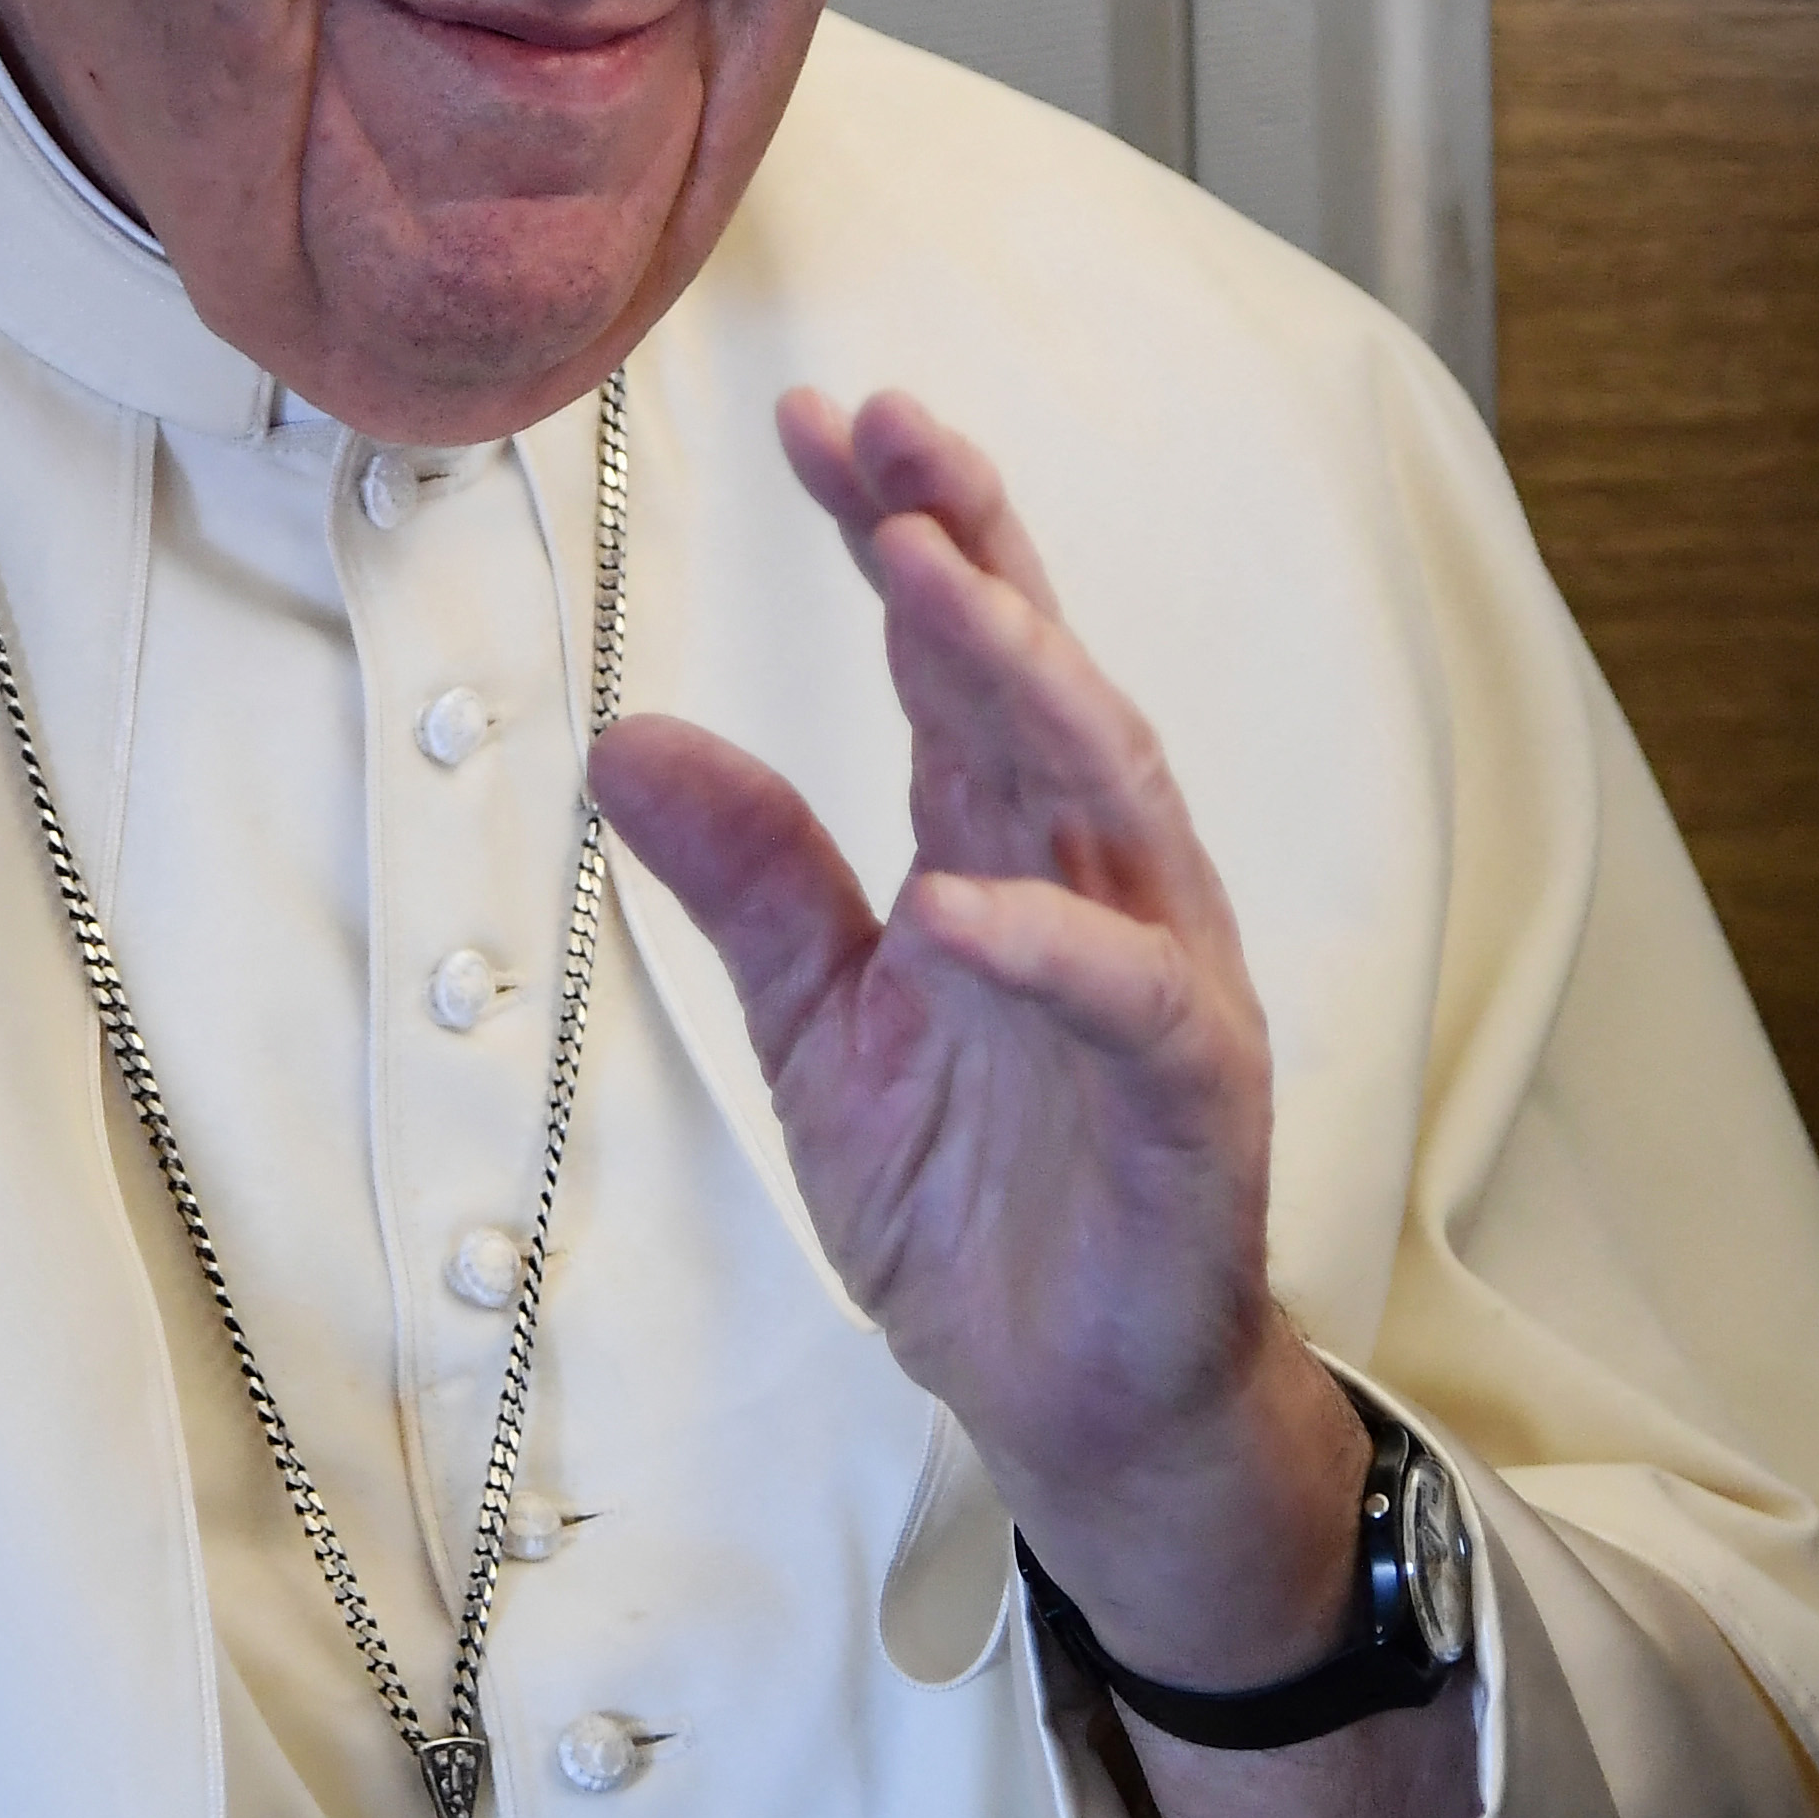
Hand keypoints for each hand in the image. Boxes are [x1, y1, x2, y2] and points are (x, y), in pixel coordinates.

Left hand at [592, 388, 1365, 1683]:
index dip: (897, 528)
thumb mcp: (817, 1028)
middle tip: (884, 433)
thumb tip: (624, 740)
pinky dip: (1045, 942)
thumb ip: (750, 883)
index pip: (952, 654)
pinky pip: (1132, 997)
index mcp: (1004, 843)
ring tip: (921, 583)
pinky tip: (952, 901)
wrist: (1070, 1397)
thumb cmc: (973, 1197)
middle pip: (1040, 673)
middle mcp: (1095, 876)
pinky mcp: (1194, 1093)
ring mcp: (1157, 972)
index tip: (816, 420)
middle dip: (967, 541)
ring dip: (1019, 679)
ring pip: (1107, 789)